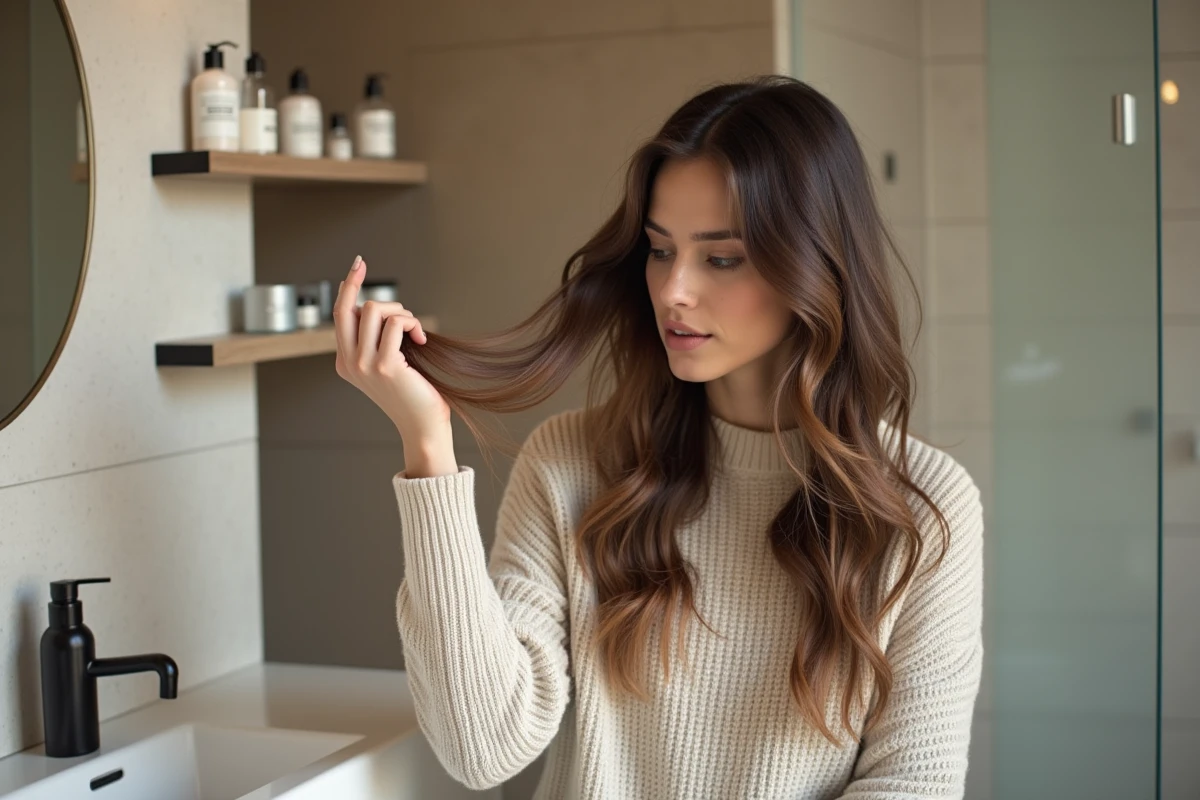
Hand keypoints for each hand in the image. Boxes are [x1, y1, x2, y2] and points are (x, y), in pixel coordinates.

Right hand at [333, 256, 451, 442]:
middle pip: (348, 308)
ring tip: (414, 330)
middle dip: (362, 285)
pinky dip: (412, 323)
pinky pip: (396, 323)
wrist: (422, 427)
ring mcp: (364, 364)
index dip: (349, 287)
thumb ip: (375, 340)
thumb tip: (375, 308)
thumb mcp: (386, 365)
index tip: (357, 265)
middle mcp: (349, 362)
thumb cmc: (412, 395)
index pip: (341, 315)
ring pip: (374, 309)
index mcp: (345, 362)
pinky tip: (421, 339)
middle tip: (378, 282)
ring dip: (401, 312)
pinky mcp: (385, 365)